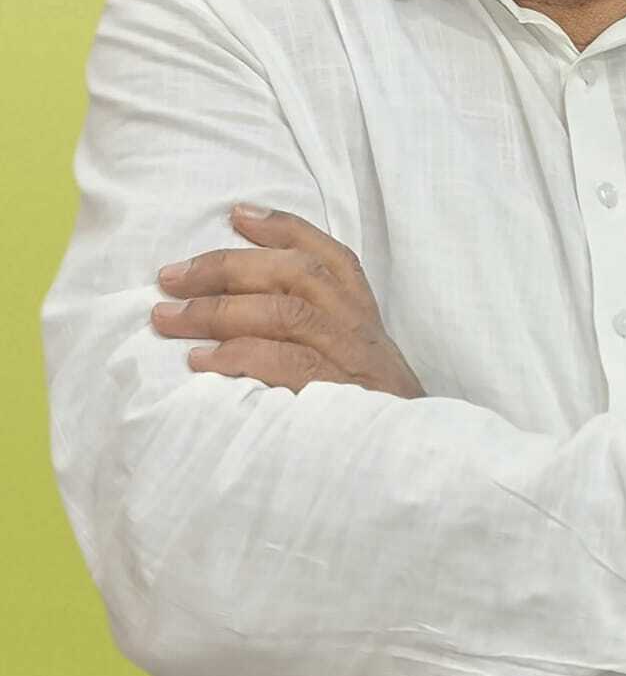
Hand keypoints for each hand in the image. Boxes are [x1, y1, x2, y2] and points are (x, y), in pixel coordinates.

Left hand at [151, 204, 424, 399]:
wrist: (407, 461)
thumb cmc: (365, 409)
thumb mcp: (352, 356)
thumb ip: (313, 324)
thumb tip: (234, 298)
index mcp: (361, 312)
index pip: (327, 254)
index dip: (283, 227)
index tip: (236, 214)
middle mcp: (357, 327)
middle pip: (296, 274)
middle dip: (227, 267)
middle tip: (170, 276)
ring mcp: (350, 361)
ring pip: (286, 313)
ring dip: (219, 310)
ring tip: (168, 317)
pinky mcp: (336, 398)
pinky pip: (286, 365)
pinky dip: (238, 357)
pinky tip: (200, 362)